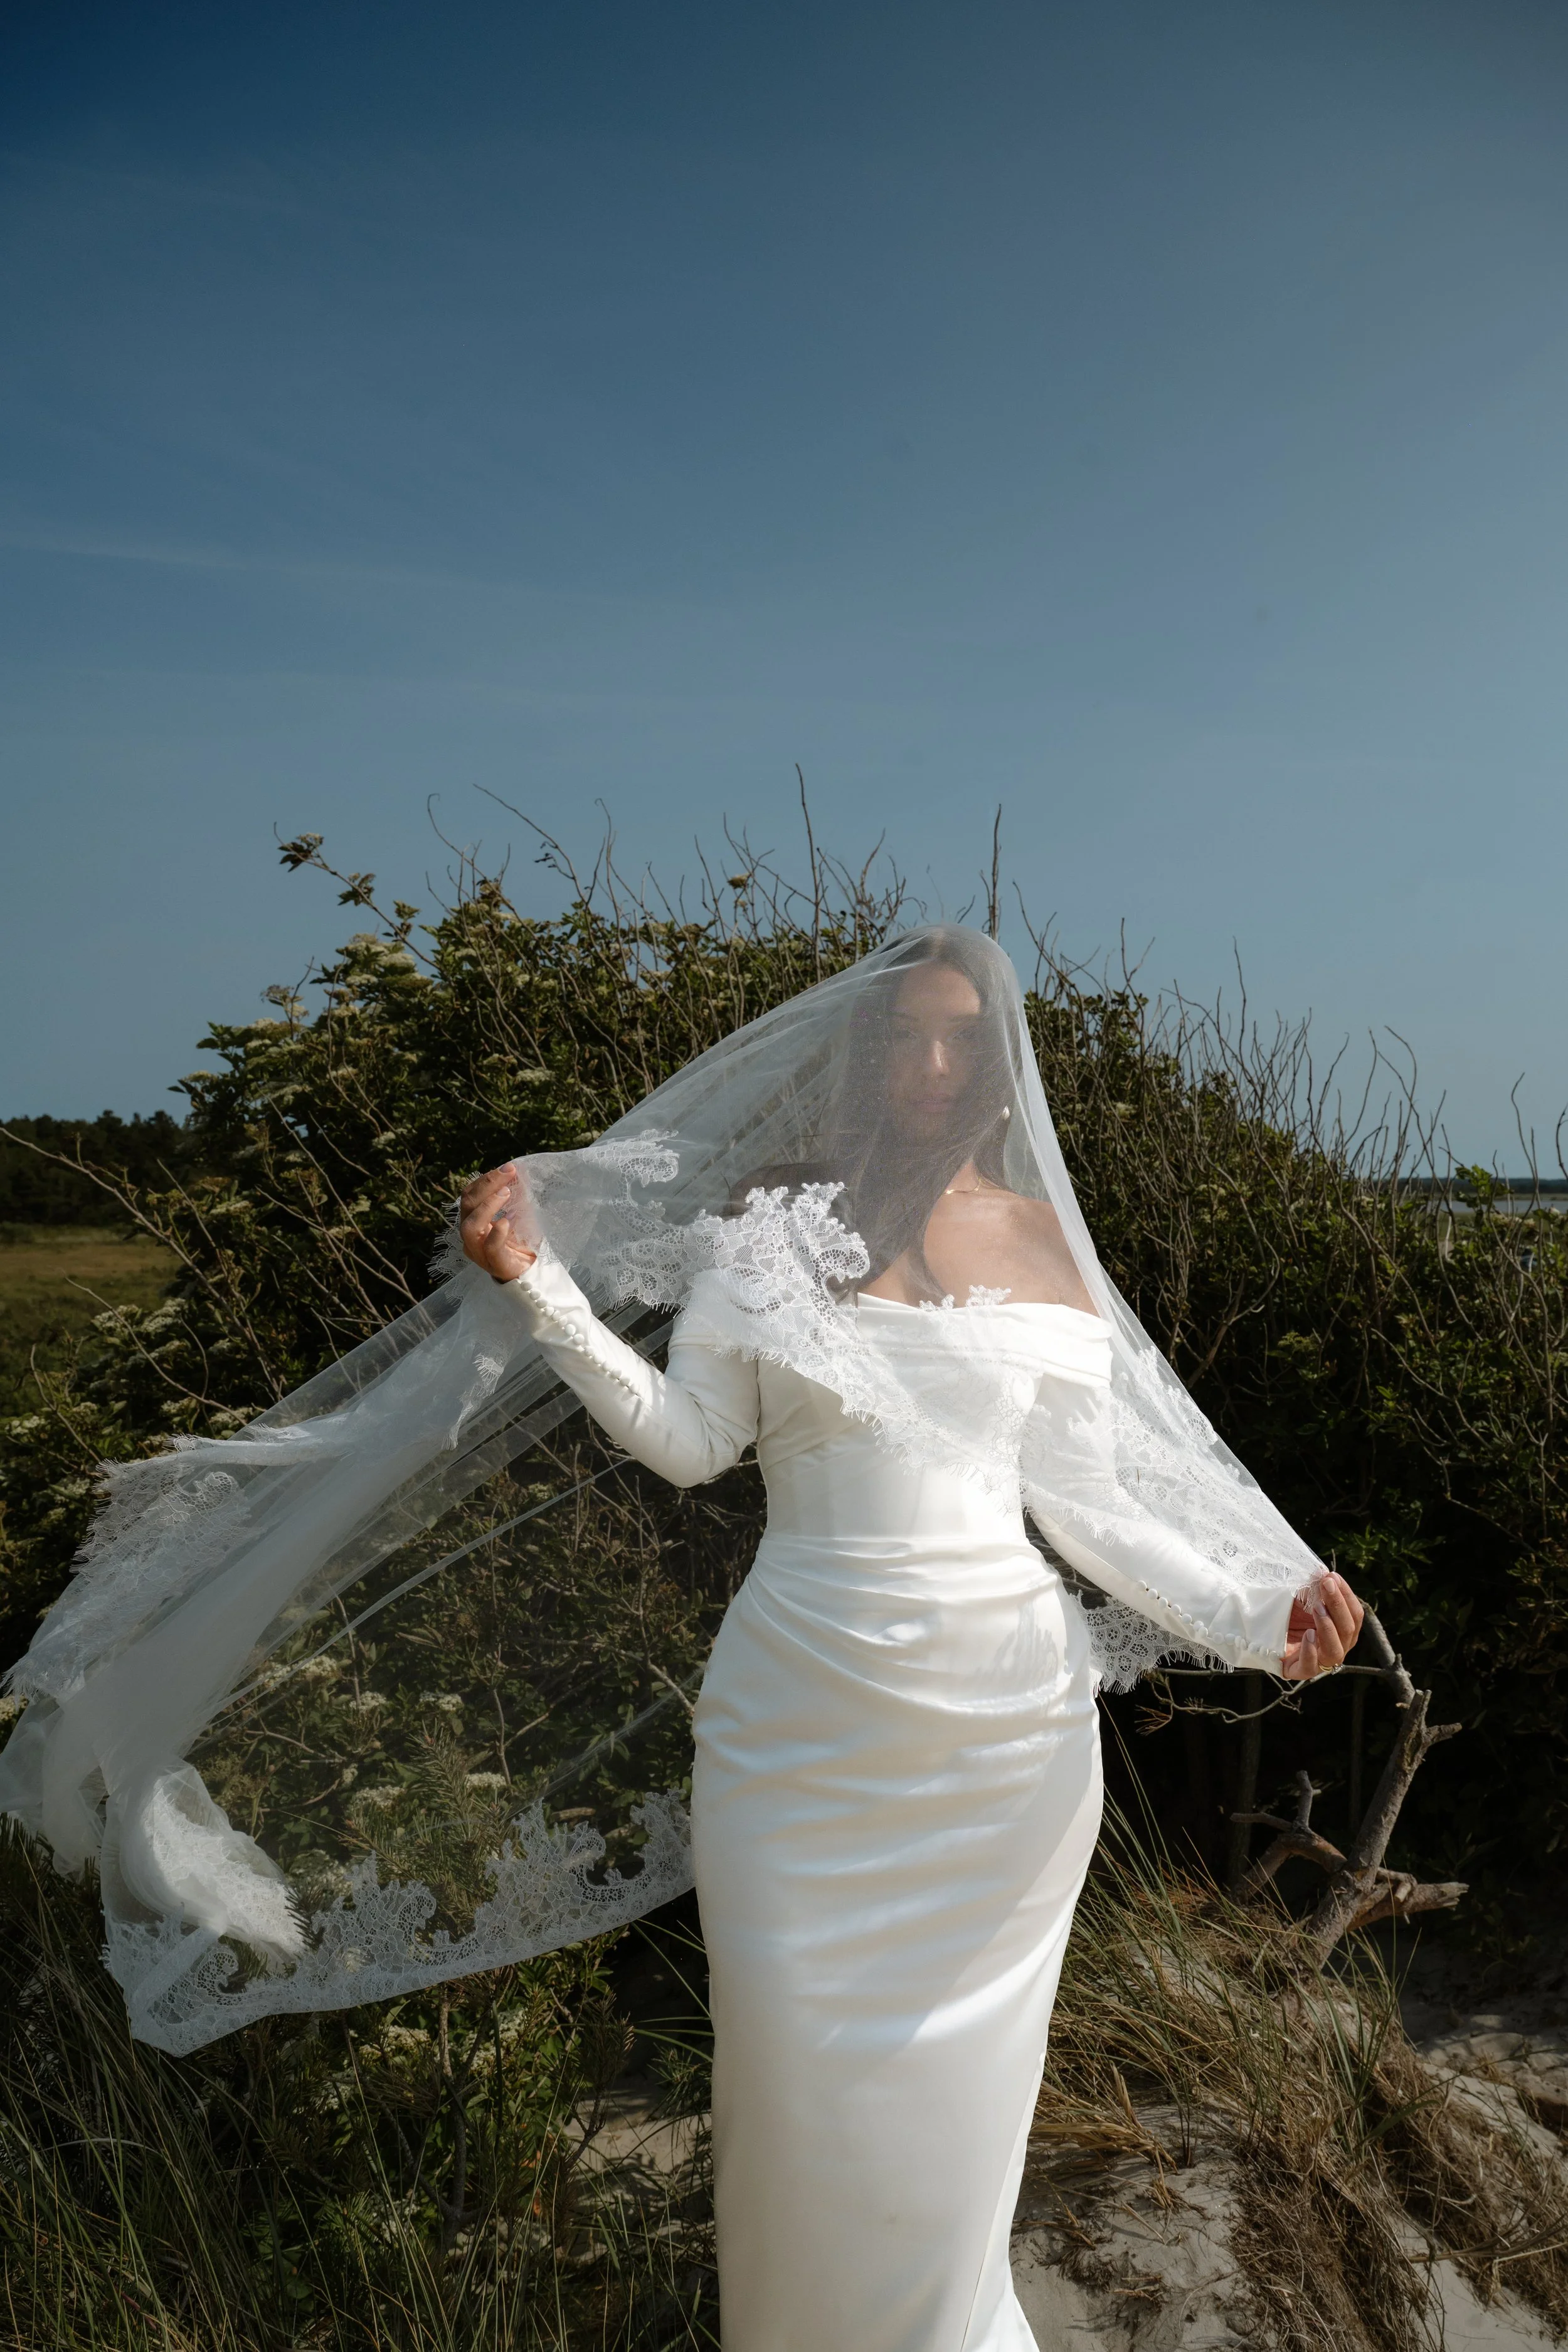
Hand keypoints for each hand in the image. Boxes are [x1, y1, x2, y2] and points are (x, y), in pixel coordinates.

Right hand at [459, 1164, 537, 1282]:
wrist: (531, 1272)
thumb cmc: (521, 1241)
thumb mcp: (518, 1214)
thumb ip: (515, 1198)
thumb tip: (518, 1172)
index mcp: (474, 1220)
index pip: (469, 1195)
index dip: (485, 1179)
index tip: (508, 1168)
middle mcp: (472, 1235)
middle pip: (467, 1205)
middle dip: (486, 1185)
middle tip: (508, 1173)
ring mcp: (479, 1251)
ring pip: (470, 1226)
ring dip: (487, 1206)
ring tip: (506, 1193)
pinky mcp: (494, 1264)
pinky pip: (489, 1247)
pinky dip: (498, 1232)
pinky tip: (508, 1221)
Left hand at [1280, 1571, 1363, 1680]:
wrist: (1261, 1633)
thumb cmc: (1288, 1615)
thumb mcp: (1301, 1599)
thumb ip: (1313, 1588)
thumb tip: (1322, 1571)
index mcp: (1342, 1631)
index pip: (1355, 1615)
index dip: (1347, 1596)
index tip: (1333, 1577)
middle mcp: (1336, 1647)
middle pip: (1348, 1630)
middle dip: (1338, 1605)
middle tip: (1326, 1585)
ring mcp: (1320, 1662)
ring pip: (1335, 1650)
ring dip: (1328, 1627)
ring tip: (1317, 1608)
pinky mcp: (1299, 1671)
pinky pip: (1310, 1667)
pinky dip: (1311, 1651)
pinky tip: (1308, 1634)